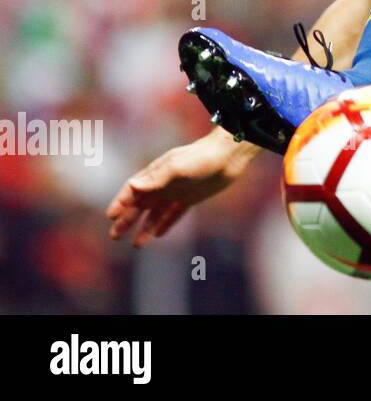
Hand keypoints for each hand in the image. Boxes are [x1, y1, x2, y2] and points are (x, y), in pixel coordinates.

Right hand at [106, 130, 260, 245]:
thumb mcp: (177, 167)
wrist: (229, 156)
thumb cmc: (201, 158)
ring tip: (136, 245)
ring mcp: (177, 191)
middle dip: (127, 220)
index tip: (111, 217)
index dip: (121, 202)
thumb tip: (134, 186)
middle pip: (141, 204)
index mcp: (156, 173)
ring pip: (156, 213)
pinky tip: (158, 236)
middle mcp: (164, 183)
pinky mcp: (192, 198)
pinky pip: (175, 214)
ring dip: (145, 227)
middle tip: (114, 236)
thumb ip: (156, 178)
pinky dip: (166, 224)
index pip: (133, 190)